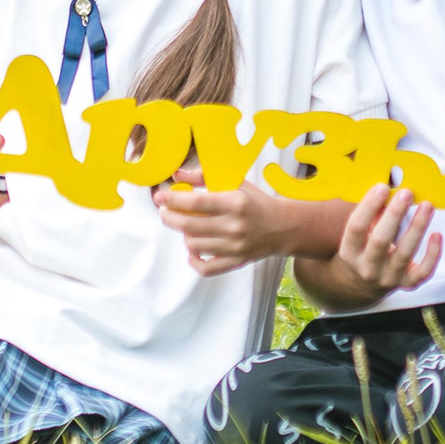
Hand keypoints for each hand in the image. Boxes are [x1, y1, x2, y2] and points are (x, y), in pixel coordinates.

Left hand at [157, 174, 302, 277]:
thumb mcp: (236, 182)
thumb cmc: (255, 201)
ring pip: (194, 245)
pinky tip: (193, 250)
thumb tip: (177, 174)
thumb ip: (205, 177)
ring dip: (183, 235)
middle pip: (189, 226)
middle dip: (169, 218)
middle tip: (164, 212)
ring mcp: (236, 247)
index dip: (173, 200)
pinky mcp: (236, 262)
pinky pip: (206, 268)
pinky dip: (193, 261)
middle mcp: (235, 226)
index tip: (160, 197)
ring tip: (185, 226)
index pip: (196, 202)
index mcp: (235, 202)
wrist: (284, 227)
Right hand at [330, 185, 443, 295]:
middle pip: (380, 241)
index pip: (356, 228)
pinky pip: (423, 272)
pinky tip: (437, 234)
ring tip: (427, 205)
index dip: (368, 206)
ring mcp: (388, 278)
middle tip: (407, 192)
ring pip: (405, 253)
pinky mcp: (407, 284)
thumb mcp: (357, 235)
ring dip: (417, 227)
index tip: (382, 187)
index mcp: (349, 253)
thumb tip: (388, 185)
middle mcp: (367, 268)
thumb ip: (370, 214)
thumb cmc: (361, 250)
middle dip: (395, 215)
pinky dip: (433, 254)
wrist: (362, 286)